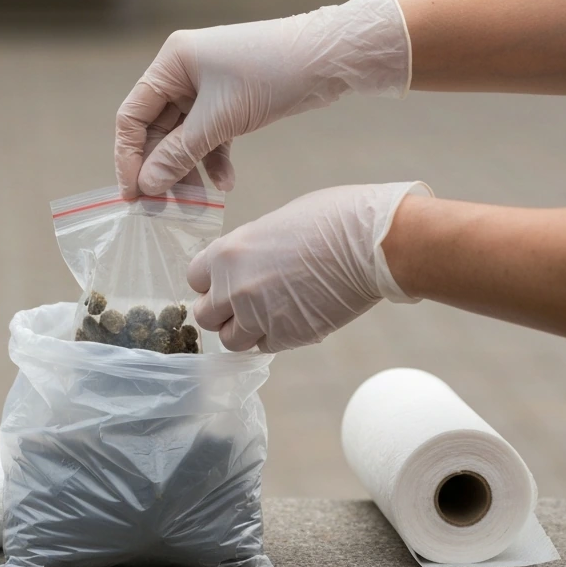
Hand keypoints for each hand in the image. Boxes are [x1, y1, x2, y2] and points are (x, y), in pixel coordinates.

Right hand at [115, 0, 410, 198]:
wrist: (329, 58)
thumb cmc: (271, 75)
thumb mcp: (219, 120)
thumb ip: (178, 155)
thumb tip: (147, 186)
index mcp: (171, 63)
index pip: (132, 117)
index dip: (129, 158)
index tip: (134, 195)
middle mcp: (183, 73)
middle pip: (158, 132)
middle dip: (162, 171)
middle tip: (163, 208)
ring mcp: (206, 88)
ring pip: (185, 139)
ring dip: (189, 172)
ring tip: (198, 204)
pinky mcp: (229, 102)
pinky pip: (210, 138)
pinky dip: (214, 162)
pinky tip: (226, 184)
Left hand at [188, 182, 431, 352]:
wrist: (371, 244)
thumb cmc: (331, 220)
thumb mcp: (274, 223)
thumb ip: (249, 251)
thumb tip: (246, 266)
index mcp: (227, 254)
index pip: (194, 280)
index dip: (210, 283)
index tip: (225, 283)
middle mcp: (234, 290)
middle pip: (204, 316)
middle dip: (222, 312)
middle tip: (244, 304)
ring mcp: (258, 318)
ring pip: (230, 340)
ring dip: (244, 331)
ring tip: (269, 315)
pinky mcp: (286, 337)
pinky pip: (265, 346)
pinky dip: (274, 337)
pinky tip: (293, 318)